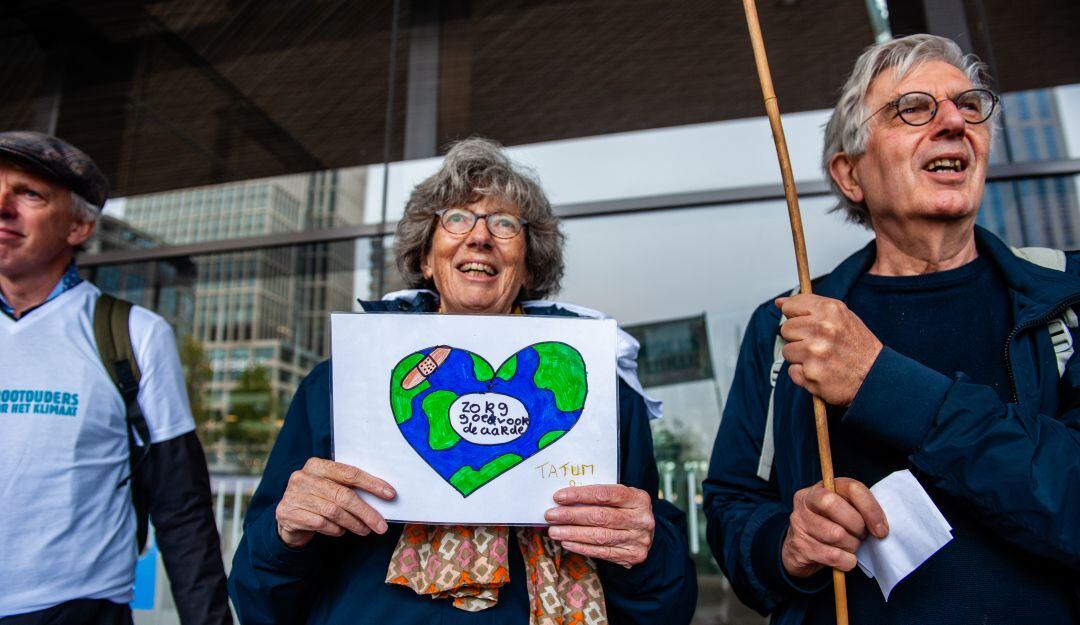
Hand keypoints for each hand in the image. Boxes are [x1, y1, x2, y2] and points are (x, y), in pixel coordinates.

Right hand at [275, 458, 395, 547]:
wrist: (289, 517)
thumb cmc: (318, 500)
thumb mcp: (331, 488)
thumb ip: (349, 488)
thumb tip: (383, 496)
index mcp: (316, 465)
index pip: (349, 473)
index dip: (372, 484)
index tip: (390, 494)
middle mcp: (303, 477)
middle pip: (343, 495)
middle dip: (366, 511)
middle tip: (381, 525)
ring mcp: (293, 495)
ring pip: (333, 511)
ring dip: (353, 523)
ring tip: (365, 530)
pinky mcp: (287, 513)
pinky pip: (320, 523)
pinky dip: (335, 529)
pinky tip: (341, 531)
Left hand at [544, 484, 653, 568]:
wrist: (647, 535)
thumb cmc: (626, 511)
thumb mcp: (621, 499)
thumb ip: (599, 497)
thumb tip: (565, 500)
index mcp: (638, 498)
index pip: (605, 494)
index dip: (580, 495)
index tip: (558, 497)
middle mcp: (641, 519)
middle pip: (600, 516)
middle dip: (571, 516)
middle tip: (550, 515)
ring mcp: (638, 539)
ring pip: (599, 536)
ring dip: (572, 534)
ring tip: (554, 531)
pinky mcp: (632, 556)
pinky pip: (602, 552)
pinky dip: (582, 547)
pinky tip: (567, 543)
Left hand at [776, 294, 882, 405]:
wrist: (876, 377)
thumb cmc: (858, 347)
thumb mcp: (842, 317)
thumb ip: (810, 306)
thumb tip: (780, 302)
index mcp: (830, 311)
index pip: (791, 305)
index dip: (795, 316)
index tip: (803, 322)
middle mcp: (822, 329)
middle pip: (786, 329)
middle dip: (798, 338)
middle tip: (818, 345)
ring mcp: (815, 352)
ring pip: (787, 351)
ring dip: (800, 357)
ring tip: (821, 359)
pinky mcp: (811, 374)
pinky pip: (792, 371)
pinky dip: (803, 374)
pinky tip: (821, 371)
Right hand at [782, 478, 887, 577]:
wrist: (801, 550)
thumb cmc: (830, 526)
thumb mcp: (843, 510)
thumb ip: (859, 509)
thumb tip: (880, 528)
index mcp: (821, 488)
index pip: (851, 488)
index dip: (870, 508)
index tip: (881, 529)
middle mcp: (805, 501)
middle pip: (835, 505)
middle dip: (857, 526)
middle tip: (861, 535)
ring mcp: (799, 523)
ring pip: (836, 534)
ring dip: (852, 545)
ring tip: (850, 546)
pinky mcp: (799, 546)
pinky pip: (833, 555)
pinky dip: (846, 561)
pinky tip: (845, 559)